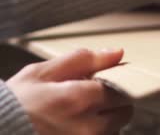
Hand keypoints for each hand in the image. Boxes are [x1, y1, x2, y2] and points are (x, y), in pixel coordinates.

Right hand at [7, 49, 132, 134]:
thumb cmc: (15, 104)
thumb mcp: (42, 73)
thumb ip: (83, 60)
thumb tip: (117, 52)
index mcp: (79, 99)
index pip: (123, 88)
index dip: (112, 84)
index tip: (99, 85)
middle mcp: (88, 126)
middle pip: (124, 112)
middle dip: (111, 104)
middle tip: (89, 101)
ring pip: (115, 129)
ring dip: (105, 122)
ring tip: (78, 117)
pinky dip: (95, 133)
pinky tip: (75, 128)